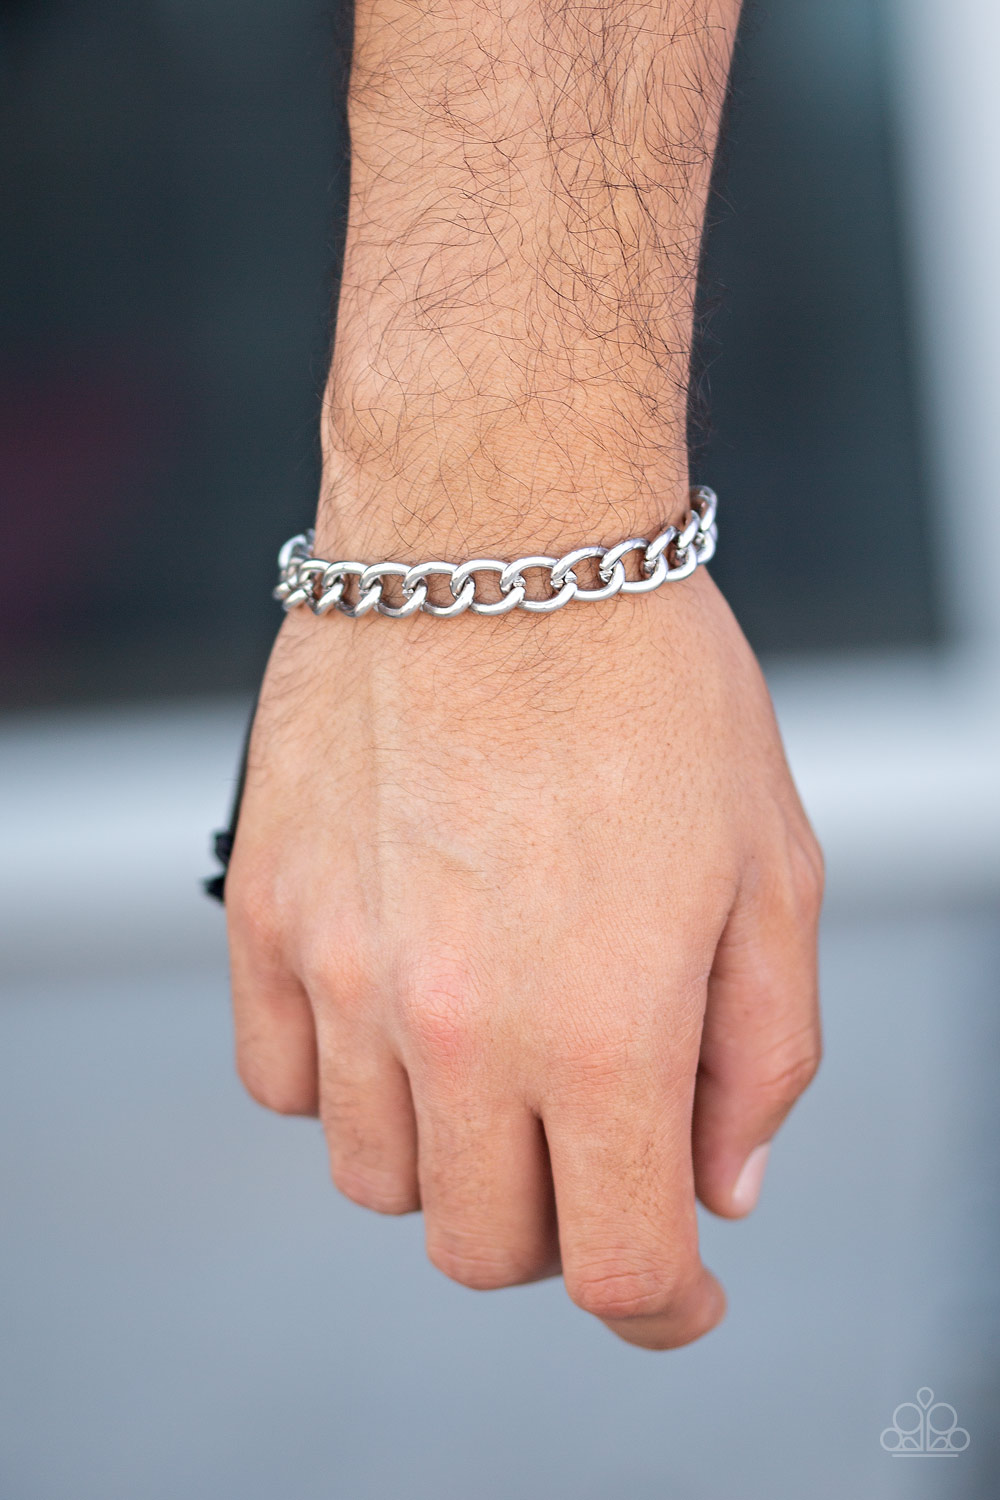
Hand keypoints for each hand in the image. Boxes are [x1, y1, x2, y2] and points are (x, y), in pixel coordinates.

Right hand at [224, 565, 821, 1348]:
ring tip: (497, 1051)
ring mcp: (344, 970)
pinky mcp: (267, 912)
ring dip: (450, 1152)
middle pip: (482, 1247)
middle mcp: (461, 1022)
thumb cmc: (653, 682)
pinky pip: (280, 1079)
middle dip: (558, 1225)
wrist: (495, 532)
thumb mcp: (771, 866)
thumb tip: (721, 1188)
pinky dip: (345, 1079)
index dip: (664, 1307)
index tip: (679, 1286)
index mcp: (607, 1023)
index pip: (619, 1266)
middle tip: (595, 1145)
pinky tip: (399, 1002)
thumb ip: (764, 1054)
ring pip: (376, 1176)